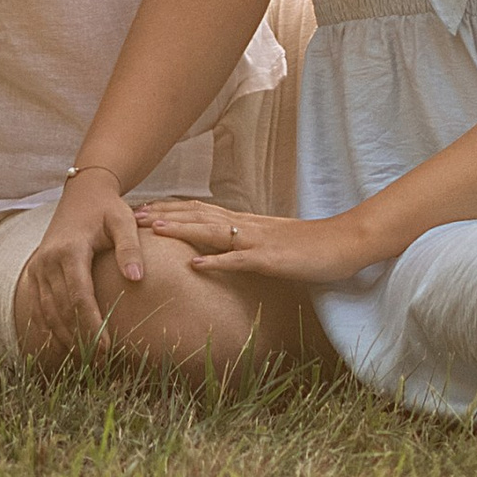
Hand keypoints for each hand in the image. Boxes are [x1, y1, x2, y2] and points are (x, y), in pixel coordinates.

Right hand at [13, 168, 141, 358]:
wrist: (81, 194)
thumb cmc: (107, 208)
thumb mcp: (123, 220)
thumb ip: (130, 248)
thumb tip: (137, 279)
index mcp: (70, 249)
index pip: (79, 297)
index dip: (92, 326)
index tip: (108, 348)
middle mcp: (48, 261)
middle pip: (63, 311)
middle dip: (81, 339)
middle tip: (101, 363)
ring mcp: (38, 268)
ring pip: (49, 314)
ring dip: (66, 339)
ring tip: (87, 361)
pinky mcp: (35, 274)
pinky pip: (40, 309)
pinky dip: (51, 330)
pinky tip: (66, 347)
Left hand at [130, 197, 386, 289]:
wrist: (345, 243)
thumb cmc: (310, 247)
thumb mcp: (272, 243)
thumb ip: (247, 244)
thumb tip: (222, 251)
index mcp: (246, 223)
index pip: (201, 210)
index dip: (171, 210)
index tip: (143, 210)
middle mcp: (248, 226)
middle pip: (199, 215)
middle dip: (164, 215)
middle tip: (131, 215)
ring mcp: (259, 241)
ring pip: (213, 231)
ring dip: (181, 229)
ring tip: (152, 230)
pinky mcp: (273, 259)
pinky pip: (241, 260)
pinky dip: (217, 262)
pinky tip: (196, 266)